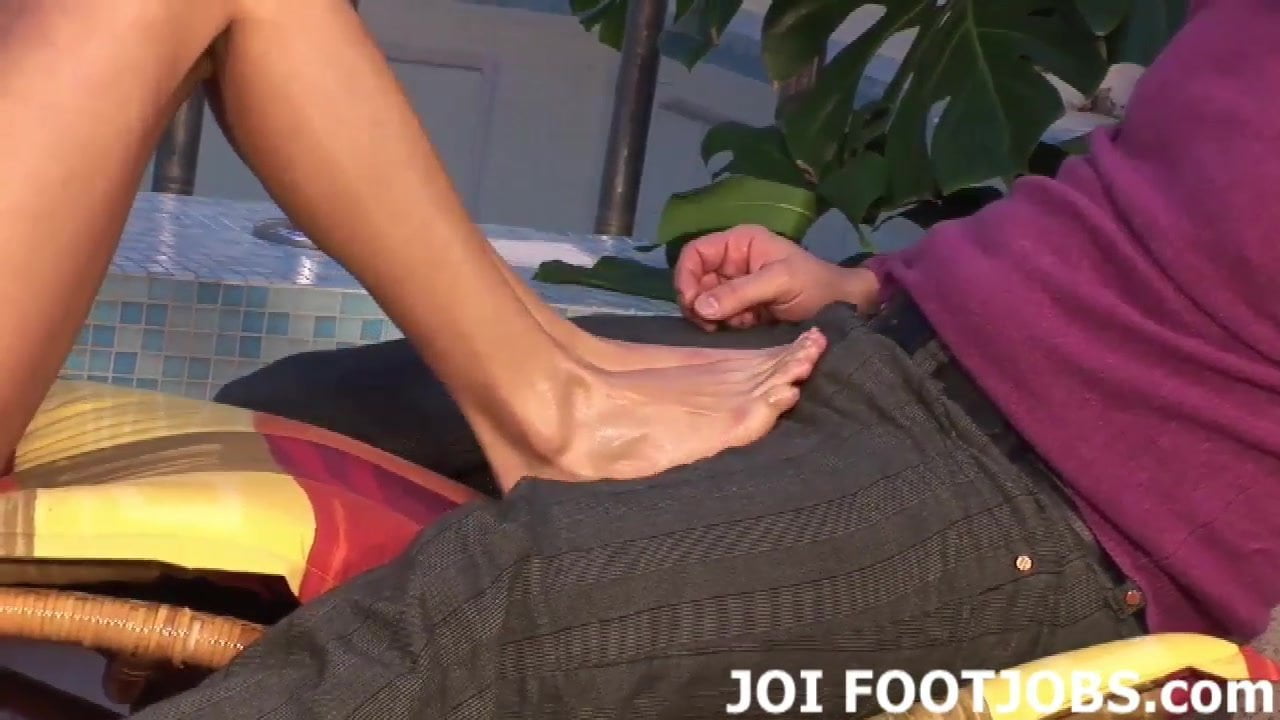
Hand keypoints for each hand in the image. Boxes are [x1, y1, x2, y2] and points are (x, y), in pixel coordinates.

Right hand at [673, 224, 879, 330]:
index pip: (695, 253)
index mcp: (739, 243)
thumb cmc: (814, 286)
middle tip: (710, 323)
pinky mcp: (740, 310)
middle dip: (698, 302)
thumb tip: (699, 307)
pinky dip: (724, 326)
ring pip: (703, 302)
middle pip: (694, 280)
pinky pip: (718, 317)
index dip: (686, 276)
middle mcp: (732, 262)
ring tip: (732, 326)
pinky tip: (743, 328)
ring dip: (711, 317)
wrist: (841, 310)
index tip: (691, 303)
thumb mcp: (779, 282)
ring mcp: (735, 287)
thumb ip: (739, 292)